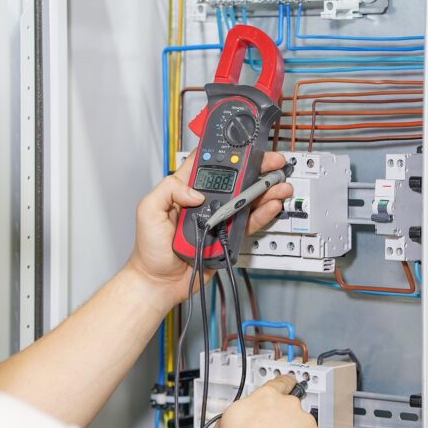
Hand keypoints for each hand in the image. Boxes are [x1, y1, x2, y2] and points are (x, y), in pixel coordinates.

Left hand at [126, 150, 292, 307]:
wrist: (160, 281)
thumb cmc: (149, 249)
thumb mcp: (148, 210)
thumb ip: (168, 190)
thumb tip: (196, 191)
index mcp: (184, 189)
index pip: (206, 163)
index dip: (224, 153)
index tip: (241, 146)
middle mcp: (203, 201)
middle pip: (234, 179)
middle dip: (255, 169)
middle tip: (272, 163)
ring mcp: (217, 218)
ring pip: (246, 199)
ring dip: (264, 190)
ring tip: (278, 184)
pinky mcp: (227, 235)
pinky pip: (248, 222)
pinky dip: (262, 213)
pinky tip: (271, 205)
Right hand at [211, 375, 330, 427]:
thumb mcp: (223, 427)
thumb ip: (237, 416)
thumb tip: (235, 421)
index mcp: (265, 398)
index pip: (279, 383)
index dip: (284, 384)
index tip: (288, 383)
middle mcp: (289, 406)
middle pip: (291, 409)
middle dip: (285, 422)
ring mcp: (306, 424)